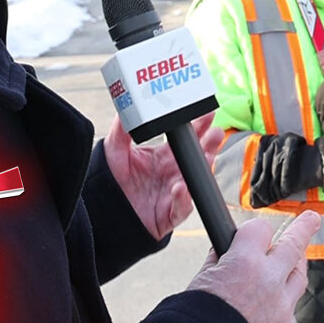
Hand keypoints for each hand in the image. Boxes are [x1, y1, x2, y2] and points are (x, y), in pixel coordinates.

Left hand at [103, 113, 222, 239]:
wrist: (107, 212)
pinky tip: (180, 188)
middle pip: (199, 156)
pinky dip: (183, 198)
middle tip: (216, 132)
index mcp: (165, 156)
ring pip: (196, 180)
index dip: (198, 126)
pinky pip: (182, 206)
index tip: (206, 113)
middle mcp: (174, 172)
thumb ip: (121, 130)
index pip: (186, 139)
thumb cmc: (113, 181)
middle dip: (210, 144)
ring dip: (204, 168)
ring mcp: (176, 192)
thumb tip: (125, 110)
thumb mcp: (115, 151)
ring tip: (208, 157)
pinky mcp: (172, 213)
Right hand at [187, 212, 319, 322]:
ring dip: (294, 269)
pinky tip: (268, 315)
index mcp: (244, 261)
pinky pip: (290, 314)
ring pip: (298, 278)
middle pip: (295, 244)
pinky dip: (281, 311)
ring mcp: (283, 307)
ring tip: (293, 263)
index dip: (254, 233)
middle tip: (311, 219)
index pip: (261, 229)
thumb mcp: (201, 281)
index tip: (255, 234)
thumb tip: (224, 251)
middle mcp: (270, 280)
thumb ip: (218, 261)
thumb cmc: (196, 322)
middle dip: (303, 228)